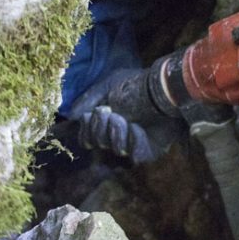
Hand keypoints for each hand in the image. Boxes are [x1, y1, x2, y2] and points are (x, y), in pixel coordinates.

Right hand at [66, 68, 184, 163]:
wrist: (166, 87)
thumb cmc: (137, 84)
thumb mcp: (108, 85)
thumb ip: (88, 99)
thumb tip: (72, 116)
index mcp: (106, 124)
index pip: (88, 138)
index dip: (86, 131)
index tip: (91, 114)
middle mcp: (118, 136)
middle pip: (99, 143)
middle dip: (100, 128)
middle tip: (108, 112)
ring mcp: (134, 144)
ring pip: (116, 150)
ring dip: (116, 132)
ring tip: (122, 118)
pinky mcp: (150, 150)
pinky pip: (136, 155)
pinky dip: (133, 141)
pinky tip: (136, 126)